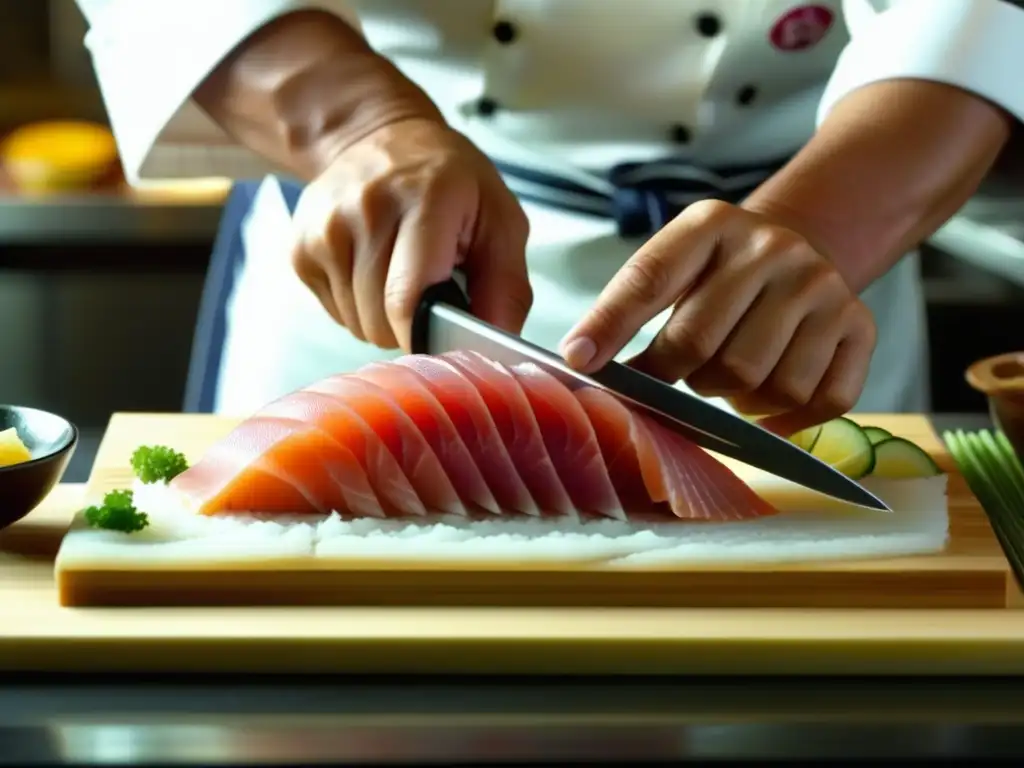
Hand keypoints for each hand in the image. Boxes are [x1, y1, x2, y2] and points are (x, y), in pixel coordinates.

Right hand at [290, 117, 531, 349]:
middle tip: (430, 291)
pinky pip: (335, 314)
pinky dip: (358, 307)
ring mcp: (326, 226)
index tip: (444, 341)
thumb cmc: (449, 183)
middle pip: (381, 322)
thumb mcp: (500, 220)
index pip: (407, 300)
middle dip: (410, 325)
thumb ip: (506, 286)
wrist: (383, 137)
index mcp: (425, 200)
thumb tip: (499, 346)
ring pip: (357, 324)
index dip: (426, 337)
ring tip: (400, 276)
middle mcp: (367, 208)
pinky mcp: (301, 245)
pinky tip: (373, 271)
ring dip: (384, 317)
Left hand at [559, 200, 877, 435]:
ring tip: (727, 377)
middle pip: (704, 349)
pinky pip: (814, 402)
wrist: (804, 247)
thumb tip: (582, 363)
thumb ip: (631, 305)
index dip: (609, 324)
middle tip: (681, 374)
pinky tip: (764, 402)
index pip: (650, 278)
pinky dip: (782, 420)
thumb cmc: (721, 273)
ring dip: (732, 399)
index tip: (577, 361)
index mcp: (712, 224)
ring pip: (759, 385)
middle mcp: (774, 249)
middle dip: (680, 376)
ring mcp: (823, 288)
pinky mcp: (860, 327)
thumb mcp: (677, 264)